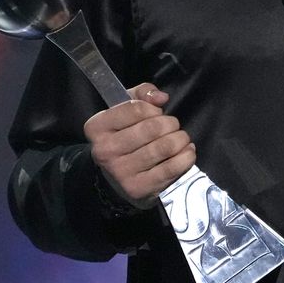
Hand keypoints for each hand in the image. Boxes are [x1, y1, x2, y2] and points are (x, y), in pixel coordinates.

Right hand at [84, 82, 196, 208]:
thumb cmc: (125, 136)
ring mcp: (121, 172)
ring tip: (180, 138)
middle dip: (170, 123)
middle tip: (172, 126)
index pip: (136, 108)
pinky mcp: (139, 188)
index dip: (153, 108)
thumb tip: (161, 98)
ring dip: (181, 139)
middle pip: (153, 127)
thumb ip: (142, 94)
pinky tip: (186, 152)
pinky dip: (186, 156)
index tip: (157, 113)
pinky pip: (172, 168)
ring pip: (165, 147)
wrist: (115, 180)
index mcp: (97, 127)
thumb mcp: (126, 109)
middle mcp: (105, 151)